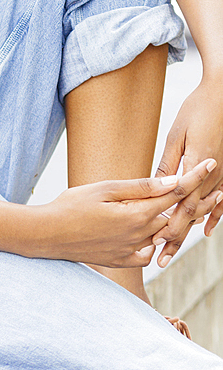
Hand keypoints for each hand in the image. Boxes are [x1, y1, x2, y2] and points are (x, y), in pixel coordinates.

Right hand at [39, 159, 216, 267]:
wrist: (49, 235)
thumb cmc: (71, 206)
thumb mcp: (104, 189)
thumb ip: (138, 187)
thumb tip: (169, 182)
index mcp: (136, 214)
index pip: (173, 193)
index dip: (193, 177)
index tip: (209, 163)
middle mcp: (139, 235)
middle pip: (176, 216)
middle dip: (196, 201)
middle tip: (216, 190)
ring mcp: (132, 251)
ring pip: (165, 236)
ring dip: (180, 222)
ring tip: (196, 209)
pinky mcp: (124, 260)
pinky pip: (149, 253)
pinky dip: (157, 242)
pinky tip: (159, 234)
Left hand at [153, 79, 222, 266]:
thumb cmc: (197, 111)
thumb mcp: (176, 135)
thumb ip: (167, 163)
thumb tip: (154, 184)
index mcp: (196, 167)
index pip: (180, 205)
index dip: (168, 227)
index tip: (156, 244)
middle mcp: (212, 176)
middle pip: (191, 214)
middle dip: (174, 238)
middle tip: (160, 259)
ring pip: (204, 210)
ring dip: (188, 230)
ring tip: (172, 250)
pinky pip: (222, 199)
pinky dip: (214, 216)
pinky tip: (207, 230)